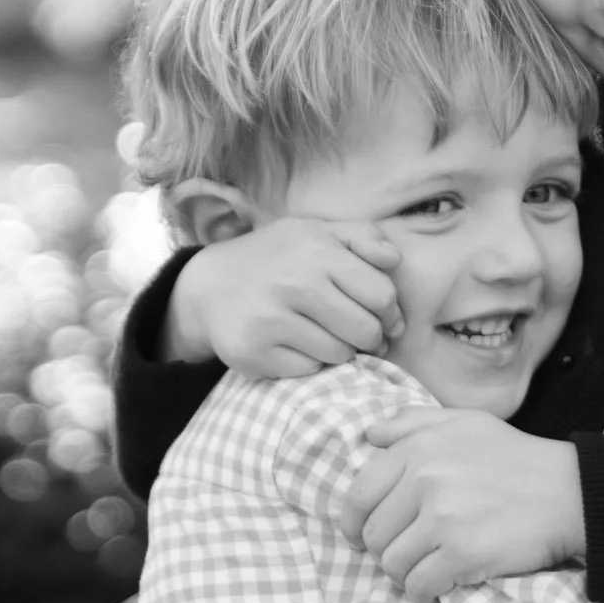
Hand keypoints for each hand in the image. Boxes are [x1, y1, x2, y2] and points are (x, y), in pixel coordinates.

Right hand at [163, 220, 403, 375]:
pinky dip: (310, 361)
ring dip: (340, 350)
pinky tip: (296, 344)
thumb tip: (395, 258)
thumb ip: (362, 236)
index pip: (382, 296)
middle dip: (369, 336)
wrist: (208, 286)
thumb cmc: (277, 258)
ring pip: (339, 354)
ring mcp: (271, 320)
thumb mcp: (316, 232)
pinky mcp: (254, 352)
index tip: (382, 316)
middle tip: (358, 332)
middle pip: (366, 331)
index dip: (389, 312)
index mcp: (317, 251)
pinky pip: (309, 370)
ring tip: (324, 334)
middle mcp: (295, 283)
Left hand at [341, 410, 585, 602]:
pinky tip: (435, 590)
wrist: (569, 492)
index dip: (354, 522)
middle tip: (408, 554)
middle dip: (386, 550)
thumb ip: (413, 422)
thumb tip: (369, 436)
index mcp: (418, 448)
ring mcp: (443, 518)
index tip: (363, 536)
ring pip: (392, 564)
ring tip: (425, 570)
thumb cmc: (516, 457)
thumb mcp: (465, 422)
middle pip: (374, 535)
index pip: (359, 494)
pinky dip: (422, 594)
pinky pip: (418, 586)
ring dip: (405, 575)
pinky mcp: (462, 553)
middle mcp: (425, 480)